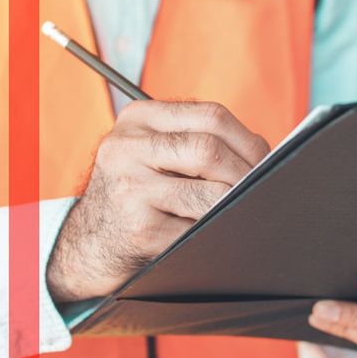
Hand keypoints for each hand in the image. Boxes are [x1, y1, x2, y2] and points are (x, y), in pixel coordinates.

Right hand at [47, 100, 268, 302]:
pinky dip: (216, 232)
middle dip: (246, 174)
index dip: (249, 140)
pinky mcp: (139, 229)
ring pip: (209, 194)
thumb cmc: (136, 193)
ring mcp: (130, 189)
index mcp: (137, 119)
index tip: (266, 160)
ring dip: (234, 205)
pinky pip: (198, 229)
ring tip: (240, 210)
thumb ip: (196, 141)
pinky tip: (215, 232)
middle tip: (262, 189)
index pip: (210, 116)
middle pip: (209, 150)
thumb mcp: (152, 152)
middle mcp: (126, 148)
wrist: (90, 241)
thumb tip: (265, 155)